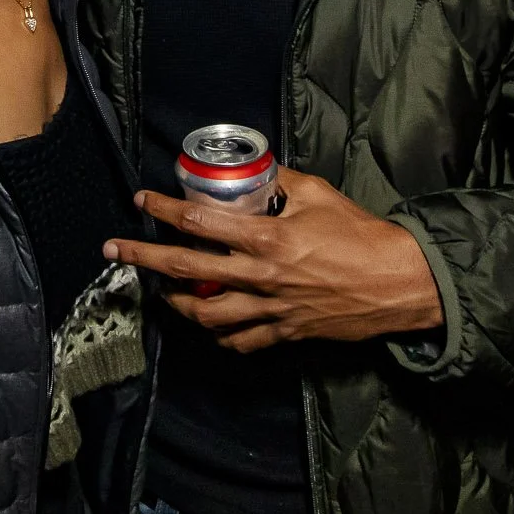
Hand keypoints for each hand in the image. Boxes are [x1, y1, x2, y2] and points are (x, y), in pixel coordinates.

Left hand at [101, 169, 442, 352]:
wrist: (399, 283)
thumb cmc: (362, 235)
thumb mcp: (320, 194)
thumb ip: (284, 183)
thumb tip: (259, 172)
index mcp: (268, 236)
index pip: (200, 220)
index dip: (165, 209)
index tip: (142, 200)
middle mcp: (262, 275)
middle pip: (187, 270)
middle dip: (144, 258)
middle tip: (114, 250)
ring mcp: (271, 308)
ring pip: (206, 315)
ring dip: (175, 305)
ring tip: (160, 295)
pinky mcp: (285, 332)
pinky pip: (240, 340)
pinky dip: (219, 334)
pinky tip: (209, 324)